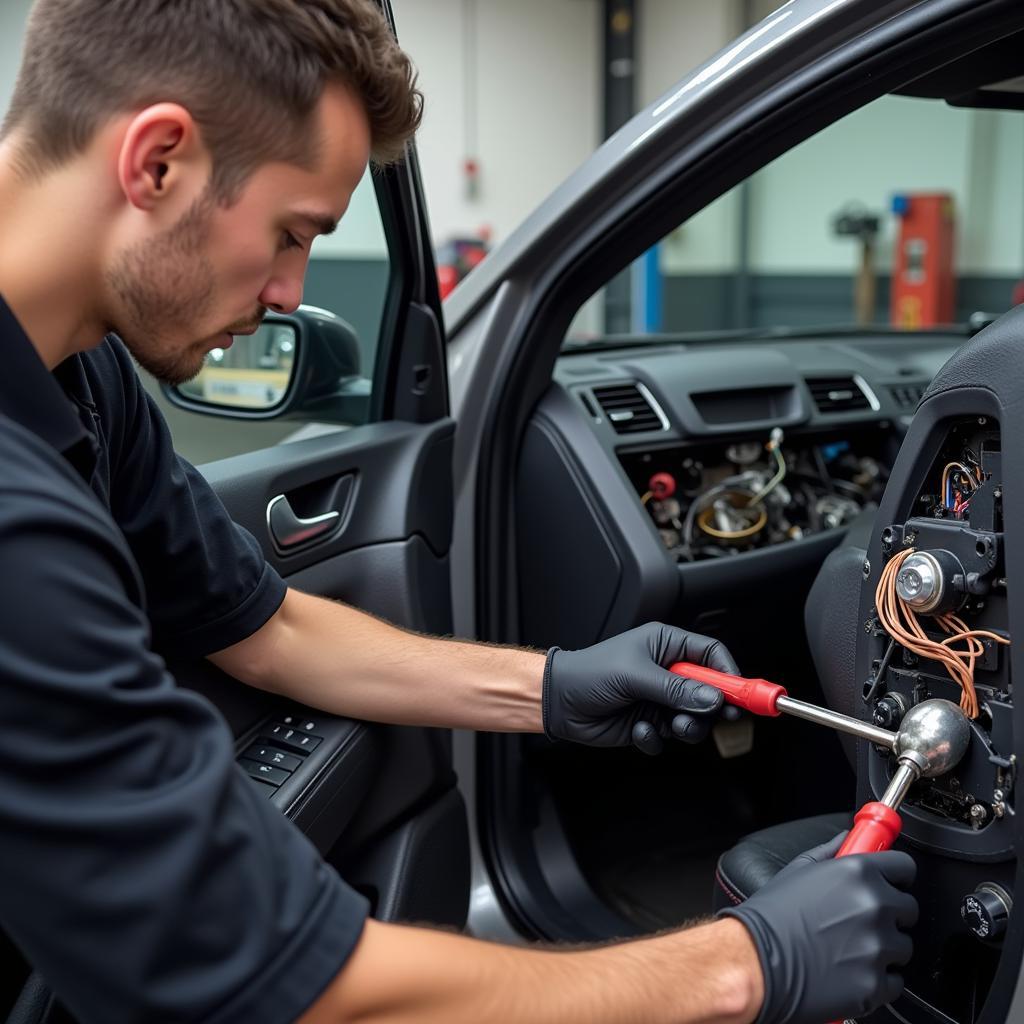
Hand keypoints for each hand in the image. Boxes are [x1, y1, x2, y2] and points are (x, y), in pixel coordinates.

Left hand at [541, 622, 739, 752]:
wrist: (558, 702)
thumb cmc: (588, 674)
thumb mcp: (635, 676)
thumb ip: (675, 689)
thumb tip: (712, 699)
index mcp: (666, 645)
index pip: (712, 654)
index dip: (730, 674)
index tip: (742, 695)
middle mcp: (667, 672)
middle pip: (710, 691)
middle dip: (711, 708)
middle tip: (714, 717)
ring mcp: (659, 700)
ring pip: (694, 719)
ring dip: (685, 727)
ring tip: (669, 724)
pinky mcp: (650, 724)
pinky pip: (669, 738)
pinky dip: (657, 739)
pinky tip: (639, 730)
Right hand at [719, 835, 917, 1023]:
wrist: (757, 960)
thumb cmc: (772, 915)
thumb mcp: (798, 869)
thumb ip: (830, 851)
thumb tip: (848, 838)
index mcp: (858, 872)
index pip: (904, 867)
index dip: (896, 876)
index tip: (890, 882)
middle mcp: (874, 905)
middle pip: (908, 908)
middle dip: (890, 914)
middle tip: (860, 920)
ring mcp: (878, 946)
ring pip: (902, 945)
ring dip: (883, 947)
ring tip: (848, 948)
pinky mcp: (875, 982)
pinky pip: (894, 980)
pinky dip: (877, 978)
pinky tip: (850, 970)